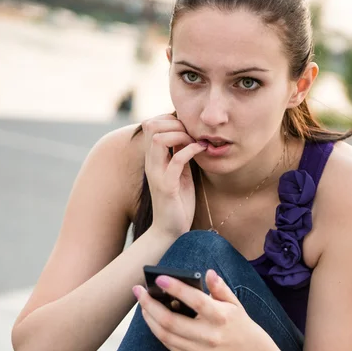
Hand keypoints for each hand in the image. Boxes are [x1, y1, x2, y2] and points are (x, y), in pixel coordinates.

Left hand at [132, 269, 254, 350]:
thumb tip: (208, 273)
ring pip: (166, 336)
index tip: (159, 278)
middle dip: (150, 305)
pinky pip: (169, 346)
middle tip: (138, 291)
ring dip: (150, 319)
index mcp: (221, 317)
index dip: (176, 289)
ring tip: (142, 304)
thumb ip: (219, 287)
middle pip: (171, 322)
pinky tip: (151, 318)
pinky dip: (157, 331)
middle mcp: (210, 336)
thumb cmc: (236, 320)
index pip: (196, 301)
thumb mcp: (233, 301)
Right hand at [142, 114, 206, 237]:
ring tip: (195, 142)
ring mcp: (157, 174)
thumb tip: (187, 135)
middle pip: (151, 126)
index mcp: (152, 158)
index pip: (151, 124)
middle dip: (174, 123)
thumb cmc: (178, 202)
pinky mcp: (167, 186)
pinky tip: (201, 151)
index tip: (187, 128)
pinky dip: (190, 150)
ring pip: (159, 139)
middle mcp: (151, 163)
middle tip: (191, 134)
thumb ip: (179, 154)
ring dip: (181, 135)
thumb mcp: (179, 172)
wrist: (170, 231)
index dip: (169, 119)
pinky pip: (177, 160)